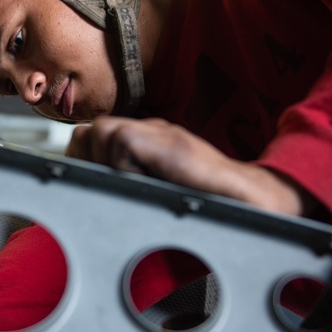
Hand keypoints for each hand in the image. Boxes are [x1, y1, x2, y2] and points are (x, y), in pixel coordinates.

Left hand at [67, 117, 312, 216]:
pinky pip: (120, 145)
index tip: (92, 182)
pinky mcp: (164, 139)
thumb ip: (131, 182)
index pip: (93, 136)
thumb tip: (95, 192)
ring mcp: (158, 130)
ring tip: (135, 184)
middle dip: (89, 161)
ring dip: (108, 165)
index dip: (85, 159)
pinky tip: (148, 182)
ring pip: (101, 133)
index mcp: (148, 139)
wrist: (246, 196)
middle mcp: (150, 129)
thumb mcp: (159, 189)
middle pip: (90, 132)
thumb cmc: (207, 202)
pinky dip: (125, 169)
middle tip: (112, 185)